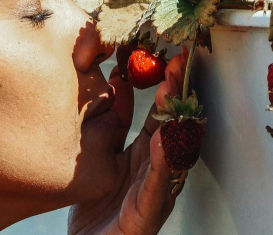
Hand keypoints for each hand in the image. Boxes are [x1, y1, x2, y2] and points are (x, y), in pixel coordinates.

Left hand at [68, 47, 189, 234]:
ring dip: (173, 123)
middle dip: (176, 96)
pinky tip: (162, 143)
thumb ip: (109, 126)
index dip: (166, 87)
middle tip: (177, 64)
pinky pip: (156, 188)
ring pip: (170, 155)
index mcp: (143, 157)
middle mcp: (154, 173)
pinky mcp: (146, 217)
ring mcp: (154, 195)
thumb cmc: (95, 210)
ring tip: (172, 95)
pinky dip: (161, 165)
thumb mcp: (98, 158)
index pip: (159, 116)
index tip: (168, 56)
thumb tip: (116, 86)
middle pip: (170, 129)